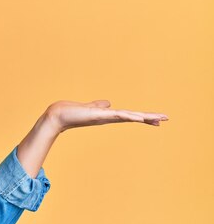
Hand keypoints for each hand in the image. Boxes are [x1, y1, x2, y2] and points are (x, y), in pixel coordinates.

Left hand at [46, 100, 168, 133]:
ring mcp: (105, 117)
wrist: (57, 115)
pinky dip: (128, 116)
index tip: (158, 120)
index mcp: (108, 115)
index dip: (143, 117)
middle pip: (133, 117)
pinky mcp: (98, 115)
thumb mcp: (90, 107)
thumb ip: (99, 106)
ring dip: (143, 117)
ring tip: (158, 118)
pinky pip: (117, 115)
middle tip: (166, 119)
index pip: (129, 116)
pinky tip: (138, 117)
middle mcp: (109, 117)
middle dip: (149, 118)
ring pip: (128, 116)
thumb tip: (108, 103)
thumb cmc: (72, 112)